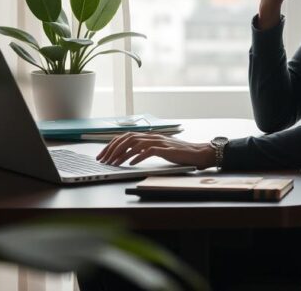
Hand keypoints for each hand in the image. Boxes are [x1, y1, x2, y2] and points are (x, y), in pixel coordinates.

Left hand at [96, 133, 215, 169]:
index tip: (103, 155)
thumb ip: (145, 150)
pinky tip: (131, 164)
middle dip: (112, 149)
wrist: (197, 153)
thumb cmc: (178, 153)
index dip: (111, 145)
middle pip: (126, 138)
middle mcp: (151, 136)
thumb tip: (128, 156)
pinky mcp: (165, 149)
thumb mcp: (158, 150)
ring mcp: (158, 141)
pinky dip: (138, 157)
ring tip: (114, 163)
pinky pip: (148, 151)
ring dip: (122, 154)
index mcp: (148, 136)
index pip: (125, 137)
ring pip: (135, 144)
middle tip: (104, 160)